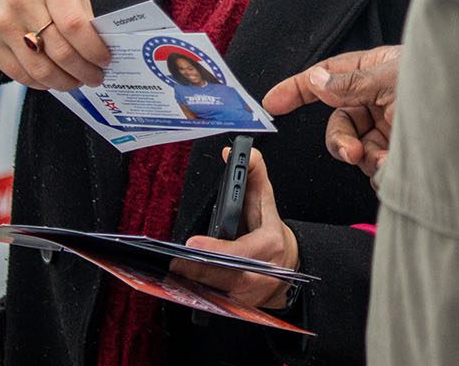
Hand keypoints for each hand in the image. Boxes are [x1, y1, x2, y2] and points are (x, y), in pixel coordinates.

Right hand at [0, 0, 110, 89]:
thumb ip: (81, 12)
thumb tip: (98, 47)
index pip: (75, 26)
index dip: (93, 49)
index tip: (104, 60)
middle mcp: (23, 4)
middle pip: (60, 52)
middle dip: (83, 71)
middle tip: (95, 77)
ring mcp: (4, 25)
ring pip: (40, 69)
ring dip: (64, 82)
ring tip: (76, 82)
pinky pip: (19, 74)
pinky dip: (41, 83)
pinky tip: (52, 80)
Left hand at [175, 147, 298, 309]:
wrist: (286, 268)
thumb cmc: (270, 232)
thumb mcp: (266, 202)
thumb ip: (254, 174)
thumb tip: (237, 152)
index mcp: (269, 245)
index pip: (240, 250)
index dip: (216, 249)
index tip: (193, 244)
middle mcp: (259, 273)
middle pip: (223, 276)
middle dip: (196, 269)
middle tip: (174, 261)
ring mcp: (247, 294)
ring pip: (215, 292)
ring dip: (192, 284)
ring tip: (172, 271)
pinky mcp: (235, 306)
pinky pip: (211, 301)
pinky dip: (195, 294)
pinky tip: (179, 285)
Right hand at [264, 44, 399, 183]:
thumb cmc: (444, 89)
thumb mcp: (394, 80)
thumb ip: (352, 83)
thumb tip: (316, 80)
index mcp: (377, 69)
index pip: (329, 75)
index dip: (298, 88)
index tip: (272, 103)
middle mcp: (381, 96)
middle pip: (340, 120)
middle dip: (341, 140)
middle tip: (352, 152)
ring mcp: (391, 125)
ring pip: (355, 147)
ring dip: (365, 158)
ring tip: (384, 161)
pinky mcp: (401, 151)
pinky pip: (375, 166)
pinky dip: (379, 172)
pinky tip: (393, 169)